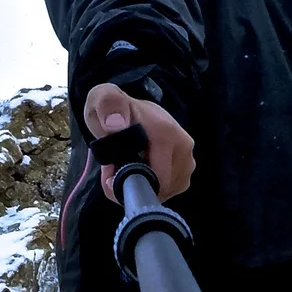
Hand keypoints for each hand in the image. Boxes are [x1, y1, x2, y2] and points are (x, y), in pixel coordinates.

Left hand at [85, 82, 195, 201]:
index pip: (154, 179)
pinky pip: (168, 191)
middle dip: (132, 186)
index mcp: (167, 134)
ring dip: (140, 187)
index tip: (109, 174)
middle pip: (159, 188)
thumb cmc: (114, 108)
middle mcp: (184, 147)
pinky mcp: (185, 170)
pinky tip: (137, 172)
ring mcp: (187, 161)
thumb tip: (116, 124)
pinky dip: (150, 187)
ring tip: (123, 168)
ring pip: (163, 193)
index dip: (127, 183)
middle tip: (112, 171)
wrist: (128, 108)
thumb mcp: (104, 99)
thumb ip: (109, 106)